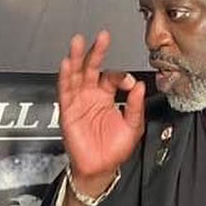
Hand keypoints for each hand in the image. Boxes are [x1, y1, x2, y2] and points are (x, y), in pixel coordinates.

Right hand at [58, 30, 145, 184]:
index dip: (121, 76)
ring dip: (76, 57)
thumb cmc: (114, 150)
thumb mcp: (132, 127)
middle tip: (102, 37)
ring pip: (76, 74)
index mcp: (108, 96)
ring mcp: (79, 100)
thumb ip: (135, 106)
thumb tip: (140, 86)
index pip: (112, 77)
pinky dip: (65, 76)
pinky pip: (65, 90)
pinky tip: (67, 63)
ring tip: (78, 42)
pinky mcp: (68, 109)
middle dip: (97, 52)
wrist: (99, 168)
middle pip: (92, 67)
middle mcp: (92, 95)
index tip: (129, 83)